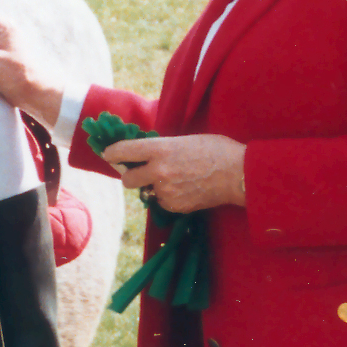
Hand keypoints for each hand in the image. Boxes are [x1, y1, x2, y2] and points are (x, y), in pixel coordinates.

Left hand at [104, 135, 245, 212]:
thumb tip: (144, 152)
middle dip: (130, 176)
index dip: (111, 153)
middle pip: (127, 179)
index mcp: (159, 149)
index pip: (123, 151)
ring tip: (171, 179)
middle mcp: (158, 171)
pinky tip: (183, 189)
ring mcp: (166, 191)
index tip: (108, 154)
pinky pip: (162, 202)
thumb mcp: (184, 140)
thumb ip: (161, 148)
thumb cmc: (216, 150)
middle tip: (139, 172)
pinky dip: (167, 198)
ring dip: (151, 187)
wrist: (239, 174)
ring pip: (145, 192)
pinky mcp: (175, 206)